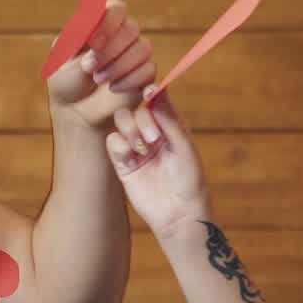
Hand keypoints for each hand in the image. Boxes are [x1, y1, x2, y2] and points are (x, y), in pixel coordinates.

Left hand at [46, 0, 155, 126]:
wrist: (76, 113)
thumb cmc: (66, 82)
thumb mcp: (62, 58)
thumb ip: (77, 40)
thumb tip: (96, 36)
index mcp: (100, 22)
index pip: (116, 8)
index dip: (108, 22)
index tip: (93, 42)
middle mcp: (121, 34)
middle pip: (131, 28)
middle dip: (111, 50)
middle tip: (90, 68)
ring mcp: (135, 54)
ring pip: (143, 48)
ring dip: (120, 65)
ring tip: (98, 80)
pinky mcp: (145, 75)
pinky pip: (149, 70)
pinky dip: (130, 80)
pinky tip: (113, 88)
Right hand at [104, 91, 210, 240]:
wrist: (178, 214)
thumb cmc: (189, 180)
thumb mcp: (184, 146)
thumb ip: (169, 118)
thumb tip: (157, 88)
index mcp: (170, 125)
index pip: (154, 99)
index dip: (149, 93)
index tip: (148, 92)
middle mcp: (152, 132)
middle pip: (134, 108)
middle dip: (142, 119)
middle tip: (153, 139)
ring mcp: (136, 147)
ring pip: (121, 121)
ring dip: (130, 130)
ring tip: (142, 149)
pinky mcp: (123, 163)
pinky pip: (112, 142)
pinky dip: (119, 145)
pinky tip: (130, 157)